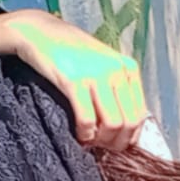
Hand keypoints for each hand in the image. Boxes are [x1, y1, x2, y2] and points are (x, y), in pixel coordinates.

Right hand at [0, 8, 147, 149]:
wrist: (39, 32)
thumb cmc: (70, 52)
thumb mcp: (103, 65)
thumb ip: (117, 88)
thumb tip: (126, 126)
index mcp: (128, 67)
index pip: (140, 114)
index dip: (129, 136)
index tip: (114, 143)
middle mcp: (117, 70)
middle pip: (129, 122)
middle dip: (116, 142)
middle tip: (101, 148)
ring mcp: (96, 74)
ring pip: (112, 124)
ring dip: (101, 141)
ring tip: (89, 141)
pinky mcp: (74, 80)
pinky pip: (87, 119)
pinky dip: (84, 134)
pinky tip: (78, 135)